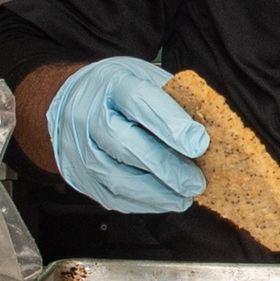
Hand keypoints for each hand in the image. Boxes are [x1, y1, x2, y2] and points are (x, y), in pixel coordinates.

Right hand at [46, 57, 208, 213]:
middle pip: (126, 143)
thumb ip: (172, 100)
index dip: (171, 124)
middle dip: (166, 166)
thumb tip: (206, 129)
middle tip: (195, 181)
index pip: (140, 102)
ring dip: (155, 192)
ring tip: (183, 196)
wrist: (73, 98)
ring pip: (116, 176)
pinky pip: (109, 195)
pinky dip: (141, 202)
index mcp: (112, 83)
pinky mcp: (77, 174)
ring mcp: (78, 146)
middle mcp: (88, 114)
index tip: (199, 144)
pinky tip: (163, 200)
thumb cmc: (117, 89)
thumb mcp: (145, 77)